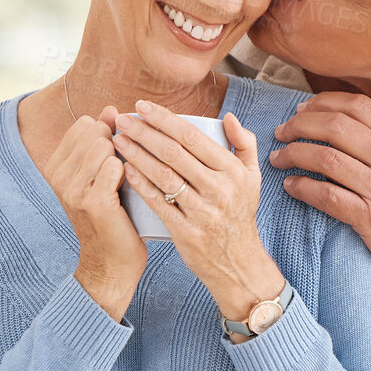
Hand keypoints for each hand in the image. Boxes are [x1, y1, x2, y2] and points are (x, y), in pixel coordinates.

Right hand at [47, 108, 145, 319]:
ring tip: (132, 179)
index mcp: (56, 166)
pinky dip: (130, 171)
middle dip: (118, 143)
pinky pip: (116, 166)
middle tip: (127, 170)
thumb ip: (103, 142)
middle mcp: (58, 175)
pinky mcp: (93, 202)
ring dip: (126, 156)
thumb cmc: (113, 216)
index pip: (84, 125)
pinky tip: (136, 186)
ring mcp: (72, 189)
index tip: (120, 155)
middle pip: (94, 131)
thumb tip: (110, 109)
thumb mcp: (102, 176)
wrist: (111, 263)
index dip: (108, 134)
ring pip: (105, 145)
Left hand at [113, 101, 282, 327]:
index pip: (194, 137)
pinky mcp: (186, 232)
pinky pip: (158, 202)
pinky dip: (140, 184)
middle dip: (144, 132)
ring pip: (163, 175)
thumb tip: (228, 117)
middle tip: (122, 119)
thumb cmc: (240, 214)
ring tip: (118, 140)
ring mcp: (203, 212)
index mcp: (234, 172)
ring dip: (136, 155)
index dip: (165, 119)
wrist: (239, 263)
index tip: (143, 107)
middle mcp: (220, 190)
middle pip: (174, 153)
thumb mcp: (253, 178)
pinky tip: (125, 169)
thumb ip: (244, 144)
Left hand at [269, 92, 370, 311]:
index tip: (301, 112)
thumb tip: (343, 127)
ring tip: (278, 159)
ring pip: (326, 158)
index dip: (322, 103)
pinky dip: (302, 188)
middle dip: (299, 126)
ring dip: (293, 155)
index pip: (358, 106)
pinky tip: (290, 187)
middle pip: (336, 126)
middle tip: (281, 133)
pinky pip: (327, 196)